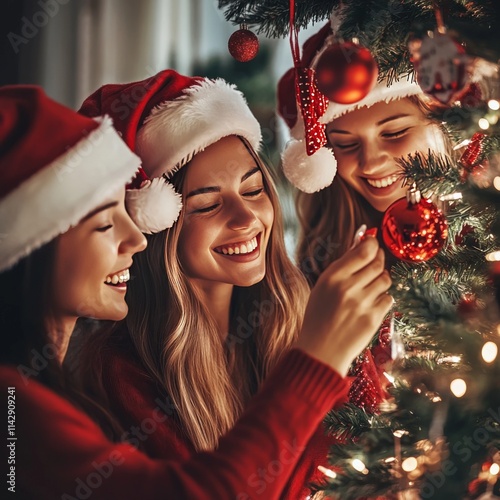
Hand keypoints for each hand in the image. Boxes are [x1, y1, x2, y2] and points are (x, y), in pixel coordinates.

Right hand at [295, 237, 391, 376]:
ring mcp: (363, 303)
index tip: (372, 242)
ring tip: (372, 285)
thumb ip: (342, 266)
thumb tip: (360, 244)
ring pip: (385, 280)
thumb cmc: (319, 316)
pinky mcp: (374, 318)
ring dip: (381, 279)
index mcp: (333, 277)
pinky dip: (382, 298)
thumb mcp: (322, 287)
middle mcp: (348, 287)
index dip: (372, 243)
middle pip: (377, 263)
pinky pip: (388, 298)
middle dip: (378, 259)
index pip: (363, 251)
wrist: (320, 350)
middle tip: (376, 260)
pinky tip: (371, 303)